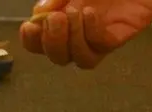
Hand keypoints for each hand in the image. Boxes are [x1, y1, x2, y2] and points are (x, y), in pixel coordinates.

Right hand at [19, 0, 151, 68]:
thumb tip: (39, 13)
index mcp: (64, 16)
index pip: (41, 42)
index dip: (32, 41)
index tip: (29, 27)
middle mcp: (81, 31)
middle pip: (59, 57)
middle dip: (51, 42)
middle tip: (55, 19)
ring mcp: (102, 34)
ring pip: (80, 59)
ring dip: (71, 40)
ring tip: (74, 13)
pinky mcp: (122, 34)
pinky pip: (101, 47)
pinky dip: (91, 32)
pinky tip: (90, 13)